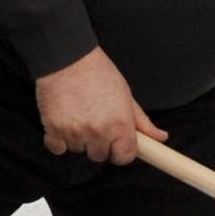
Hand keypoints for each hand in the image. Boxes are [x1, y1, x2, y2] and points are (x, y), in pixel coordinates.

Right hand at [35, 48, 164, 164]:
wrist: (69, 58)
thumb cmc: (98, 72)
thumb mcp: (126, 95)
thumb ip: (142, 121)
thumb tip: (160, 137)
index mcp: (120, 125)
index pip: (124, 158)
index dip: (121, 151)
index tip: (116, 144)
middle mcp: (99, 132)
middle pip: (100, 156)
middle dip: (98, 143)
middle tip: (95, 122)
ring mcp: (75, 132)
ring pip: (78, 151)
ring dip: (78, 139)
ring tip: (78, 115)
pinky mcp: (54, 130)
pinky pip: (57, 148)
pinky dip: (59, 139)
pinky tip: (63, 121)